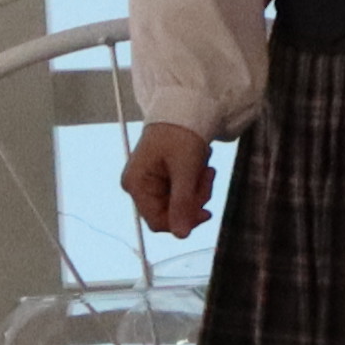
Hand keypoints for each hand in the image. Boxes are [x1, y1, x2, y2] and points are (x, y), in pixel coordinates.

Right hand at [123, 123, 217, 237]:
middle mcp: (138, 186)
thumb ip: (182, 203)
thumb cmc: (179, 133)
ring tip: (205, 167)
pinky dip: (195, 182)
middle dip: (193, 198)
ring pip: (179, 204)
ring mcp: (150, 183)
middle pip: (170, 212)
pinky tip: (200, 166)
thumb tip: (181, 235)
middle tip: (207, 177)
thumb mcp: (185, 169)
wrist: (184, 108)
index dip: (182, 221)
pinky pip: (181, 193)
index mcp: (136, 185)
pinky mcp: (161, 179)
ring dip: (197, 189)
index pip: (157, 221)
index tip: (206, 212)